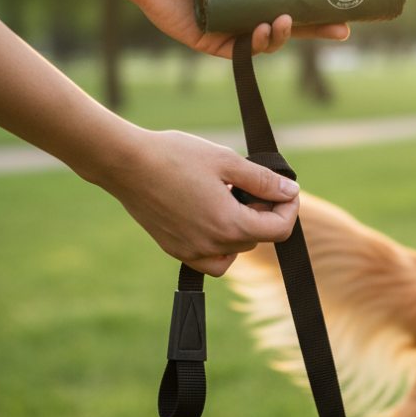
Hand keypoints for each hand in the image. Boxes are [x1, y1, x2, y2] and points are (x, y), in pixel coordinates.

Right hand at [97, 129, 301, 275]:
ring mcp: (191, 251)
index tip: (285, 189)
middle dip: (264, 212)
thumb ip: (263, 181)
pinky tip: (214, 216)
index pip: (279, 230)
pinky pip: (210, 259)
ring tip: (231, 196)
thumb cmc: (175, 156)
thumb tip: (291, 191)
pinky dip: (221, 245)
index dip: (289, 208)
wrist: (124, 163)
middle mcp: (211, 246)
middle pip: (258, 238)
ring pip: (235, 250)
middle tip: (254, 184)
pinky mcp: (174, 250)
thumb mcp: (227, 161)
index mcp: (229, 225)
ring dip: (243, 227)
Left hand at [126, 0, 349, 58]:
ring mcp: (234, 31)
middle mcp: (250, 14)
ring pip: (271, 42)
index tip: (345, 15)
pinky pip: (244, 51)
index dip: (322, 13)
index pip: (299, 6)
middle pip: (293, 28)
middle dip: (318, 31)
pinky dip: (258, 43)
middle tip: (339, 30)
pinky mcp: (215, 44)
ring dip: (284, 35)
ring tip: (284, 20)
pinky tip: (262, 30)